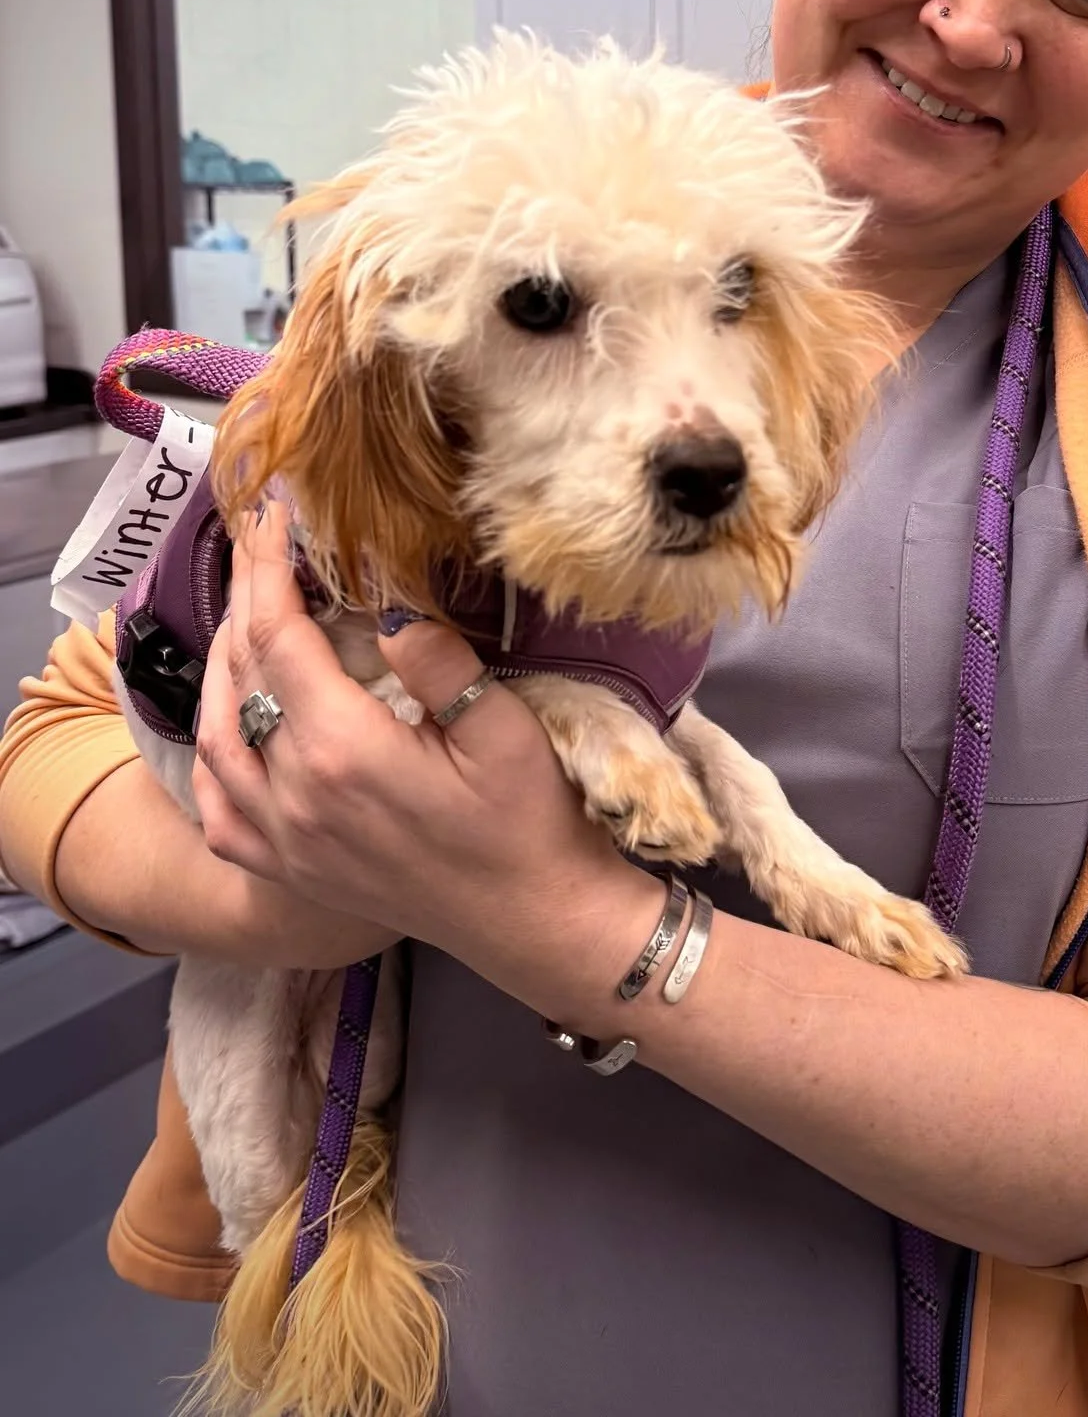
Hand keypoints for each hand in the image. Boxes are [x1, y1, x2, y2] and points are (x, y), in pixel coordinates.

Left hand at [195, 505, 661, 1027]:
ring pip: (215, 732)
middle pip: (242, 673)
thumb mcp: (504, 729)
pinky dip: (213, 745)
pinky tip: (232, 717)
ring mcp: (279, 838)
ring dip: (223, 663)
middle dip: (247, 597)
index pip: (281, 635)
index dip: (270, 567)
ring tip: (248, 613)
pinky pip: (216, 802)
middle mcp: (291, 793)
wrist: (529, 919)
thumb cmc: (527, 821)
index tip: (273, 513)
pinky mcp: (282, 869)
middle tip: (260, 542)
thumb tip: (388, 601)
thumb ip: (438, 660)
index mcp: (342, 750)